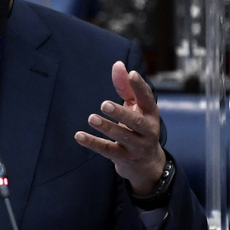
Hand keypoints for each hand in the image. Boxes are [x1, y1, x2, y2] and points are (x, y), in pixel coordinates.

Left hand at [75, 60, 165, 194]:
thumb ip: (126, 87)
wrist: (147, 165)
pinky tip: (79, 136)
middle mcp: (147, 130)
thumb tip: (118, 64)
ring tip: (92, 118)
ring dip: (107, 128)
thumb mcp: (135, 108)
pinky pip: (108, 150)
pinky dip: (93, 143)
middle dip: (121, 113)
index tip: (132, 74)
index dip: (140, 86)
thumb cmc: (138, 128)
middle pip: (136, 121)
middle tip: (104, 104)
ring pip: (123, 137)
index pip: (147, 98)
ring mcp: (137, 146)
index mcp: (150, 114)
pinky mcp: (125, 159)